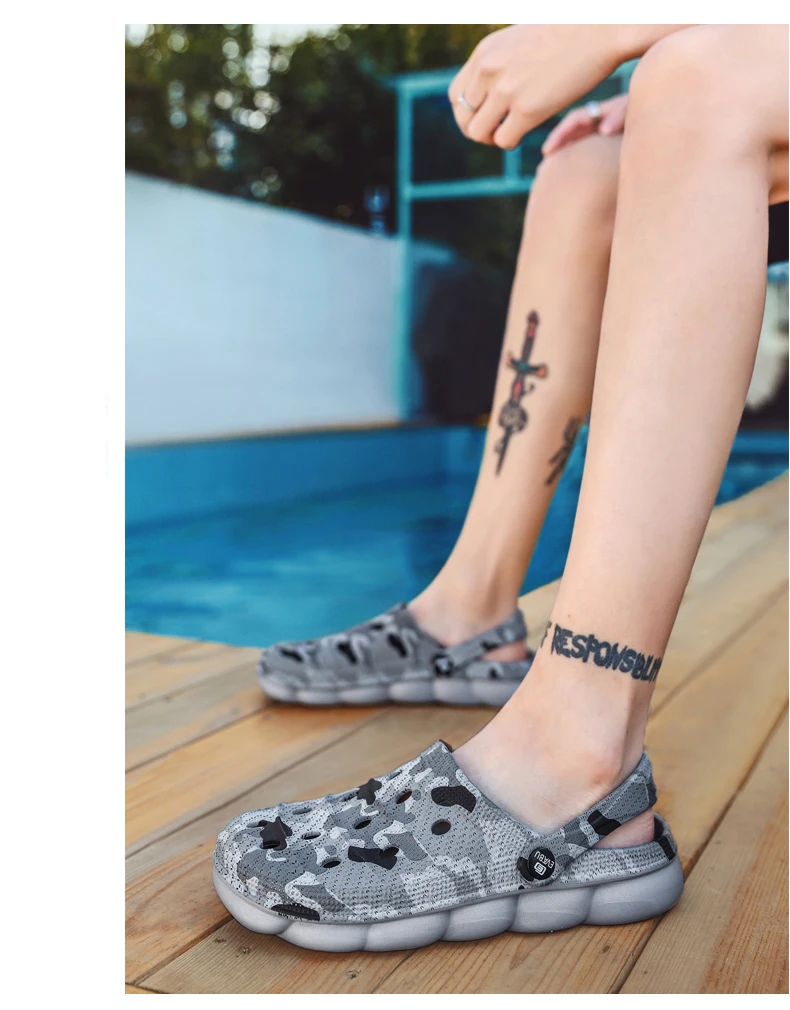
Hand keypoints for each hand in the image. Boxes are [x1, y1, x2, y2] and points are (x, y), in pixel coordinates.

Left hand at [449, 25, 622, 148]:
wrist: (601, 29)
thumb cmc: (567, 34)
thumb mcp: (519, 39)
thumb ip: (498, 62)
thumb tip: (487, 87)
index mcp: (485, 52)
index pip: (456, 95)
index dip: (467, 113)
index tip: (485, 116)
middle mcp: (490, 70)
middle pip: (463, 118)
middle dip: (478, 129)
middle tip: (497, 130)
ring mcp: (507, 89)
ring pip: (478, 133)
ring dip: (492, 139)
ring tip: (509, 132)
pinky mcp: (528, 109)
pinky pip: (504, 141)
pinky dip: (510, 142)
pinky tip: (524, 133)